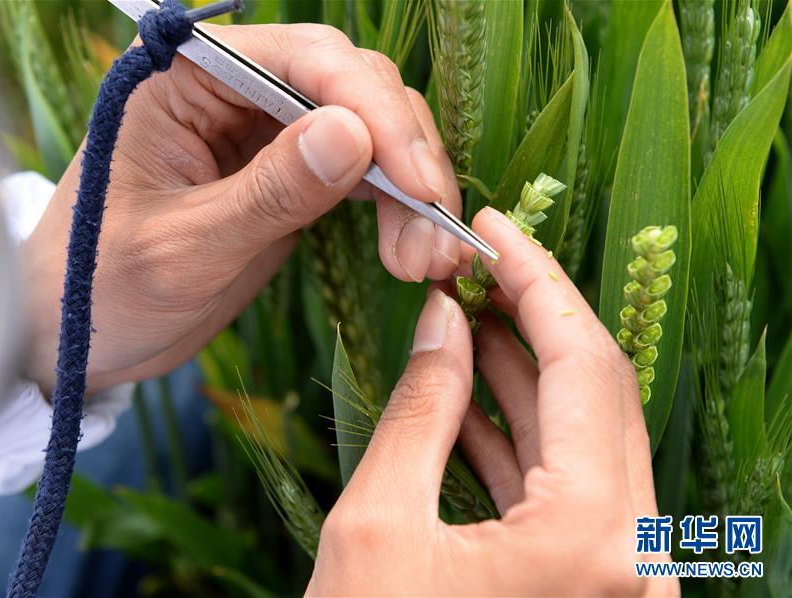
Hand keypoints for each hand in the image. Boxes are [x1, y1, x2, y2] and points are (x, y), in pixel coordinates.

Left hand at [21, 24, 461, 393]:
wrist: (76, 336)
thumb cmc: (100, 288)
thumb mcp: (181, 249)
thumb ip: (266, 193)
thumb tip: (355, 134)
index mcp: (184, 76)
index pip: (304, 59)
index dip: (373, 112)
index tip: (415, 183)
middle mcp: (231, 87)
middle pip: (352, 86)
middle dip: (403, 157)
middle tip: (430, 239)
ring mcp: (263, 130)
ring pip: (369, 129)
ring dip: (412, 189)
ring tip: (427, 260)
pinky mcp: (286, 175)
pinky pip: (361, 172)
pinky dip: (396, 208)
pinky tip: (414, 250)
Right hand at [307, 207, 677, 595]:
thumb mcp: (378, 523)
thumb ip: (422, 406)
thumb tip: (443, 319)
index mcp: (594, 538)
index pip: (582, 365)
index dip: (538, 281)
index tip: (498, 228)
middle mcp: (634, 556)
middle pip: (597, 394)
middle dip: (535, 319)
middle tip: (478, 266)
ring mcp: (622, 576)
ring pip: (584, 439)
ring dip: (525, 374)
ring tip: (465, 317)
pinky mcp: (593, 586)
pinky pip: (568, 488)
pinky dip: (521, 435)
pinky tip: (471, 392)